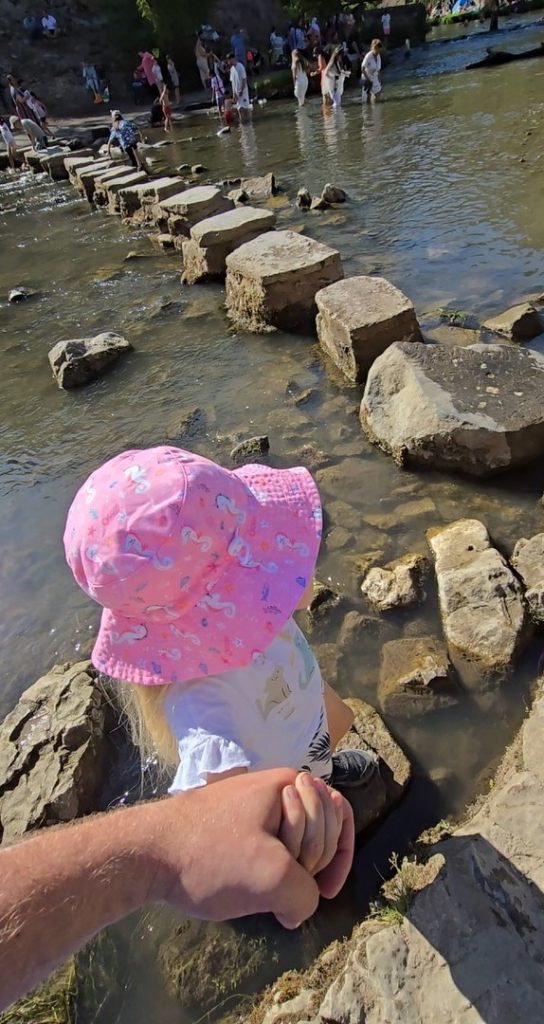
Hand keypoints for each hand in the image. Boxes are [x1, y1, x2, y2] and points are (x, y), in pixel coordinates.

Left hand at [147, 768, 353, 928]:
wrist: (146, 853)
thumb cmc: (211, 857)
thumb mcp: (273, 880)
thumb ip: (306, 895)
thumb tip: (298, 908)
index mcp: (288, 784)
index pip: (342, 813)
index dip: (340, 856)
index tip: (324, 892)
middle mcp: (274, 786)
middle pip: (322, 824)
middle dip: (313, 860)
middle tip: (285, 882)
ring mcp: (252, 803)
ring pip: (295, 838)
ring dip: (291, 868)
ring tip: (266, 887)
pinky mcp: (233, 823)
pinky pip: (270, 844)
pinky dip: (270, 869)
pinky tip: (251, 890)